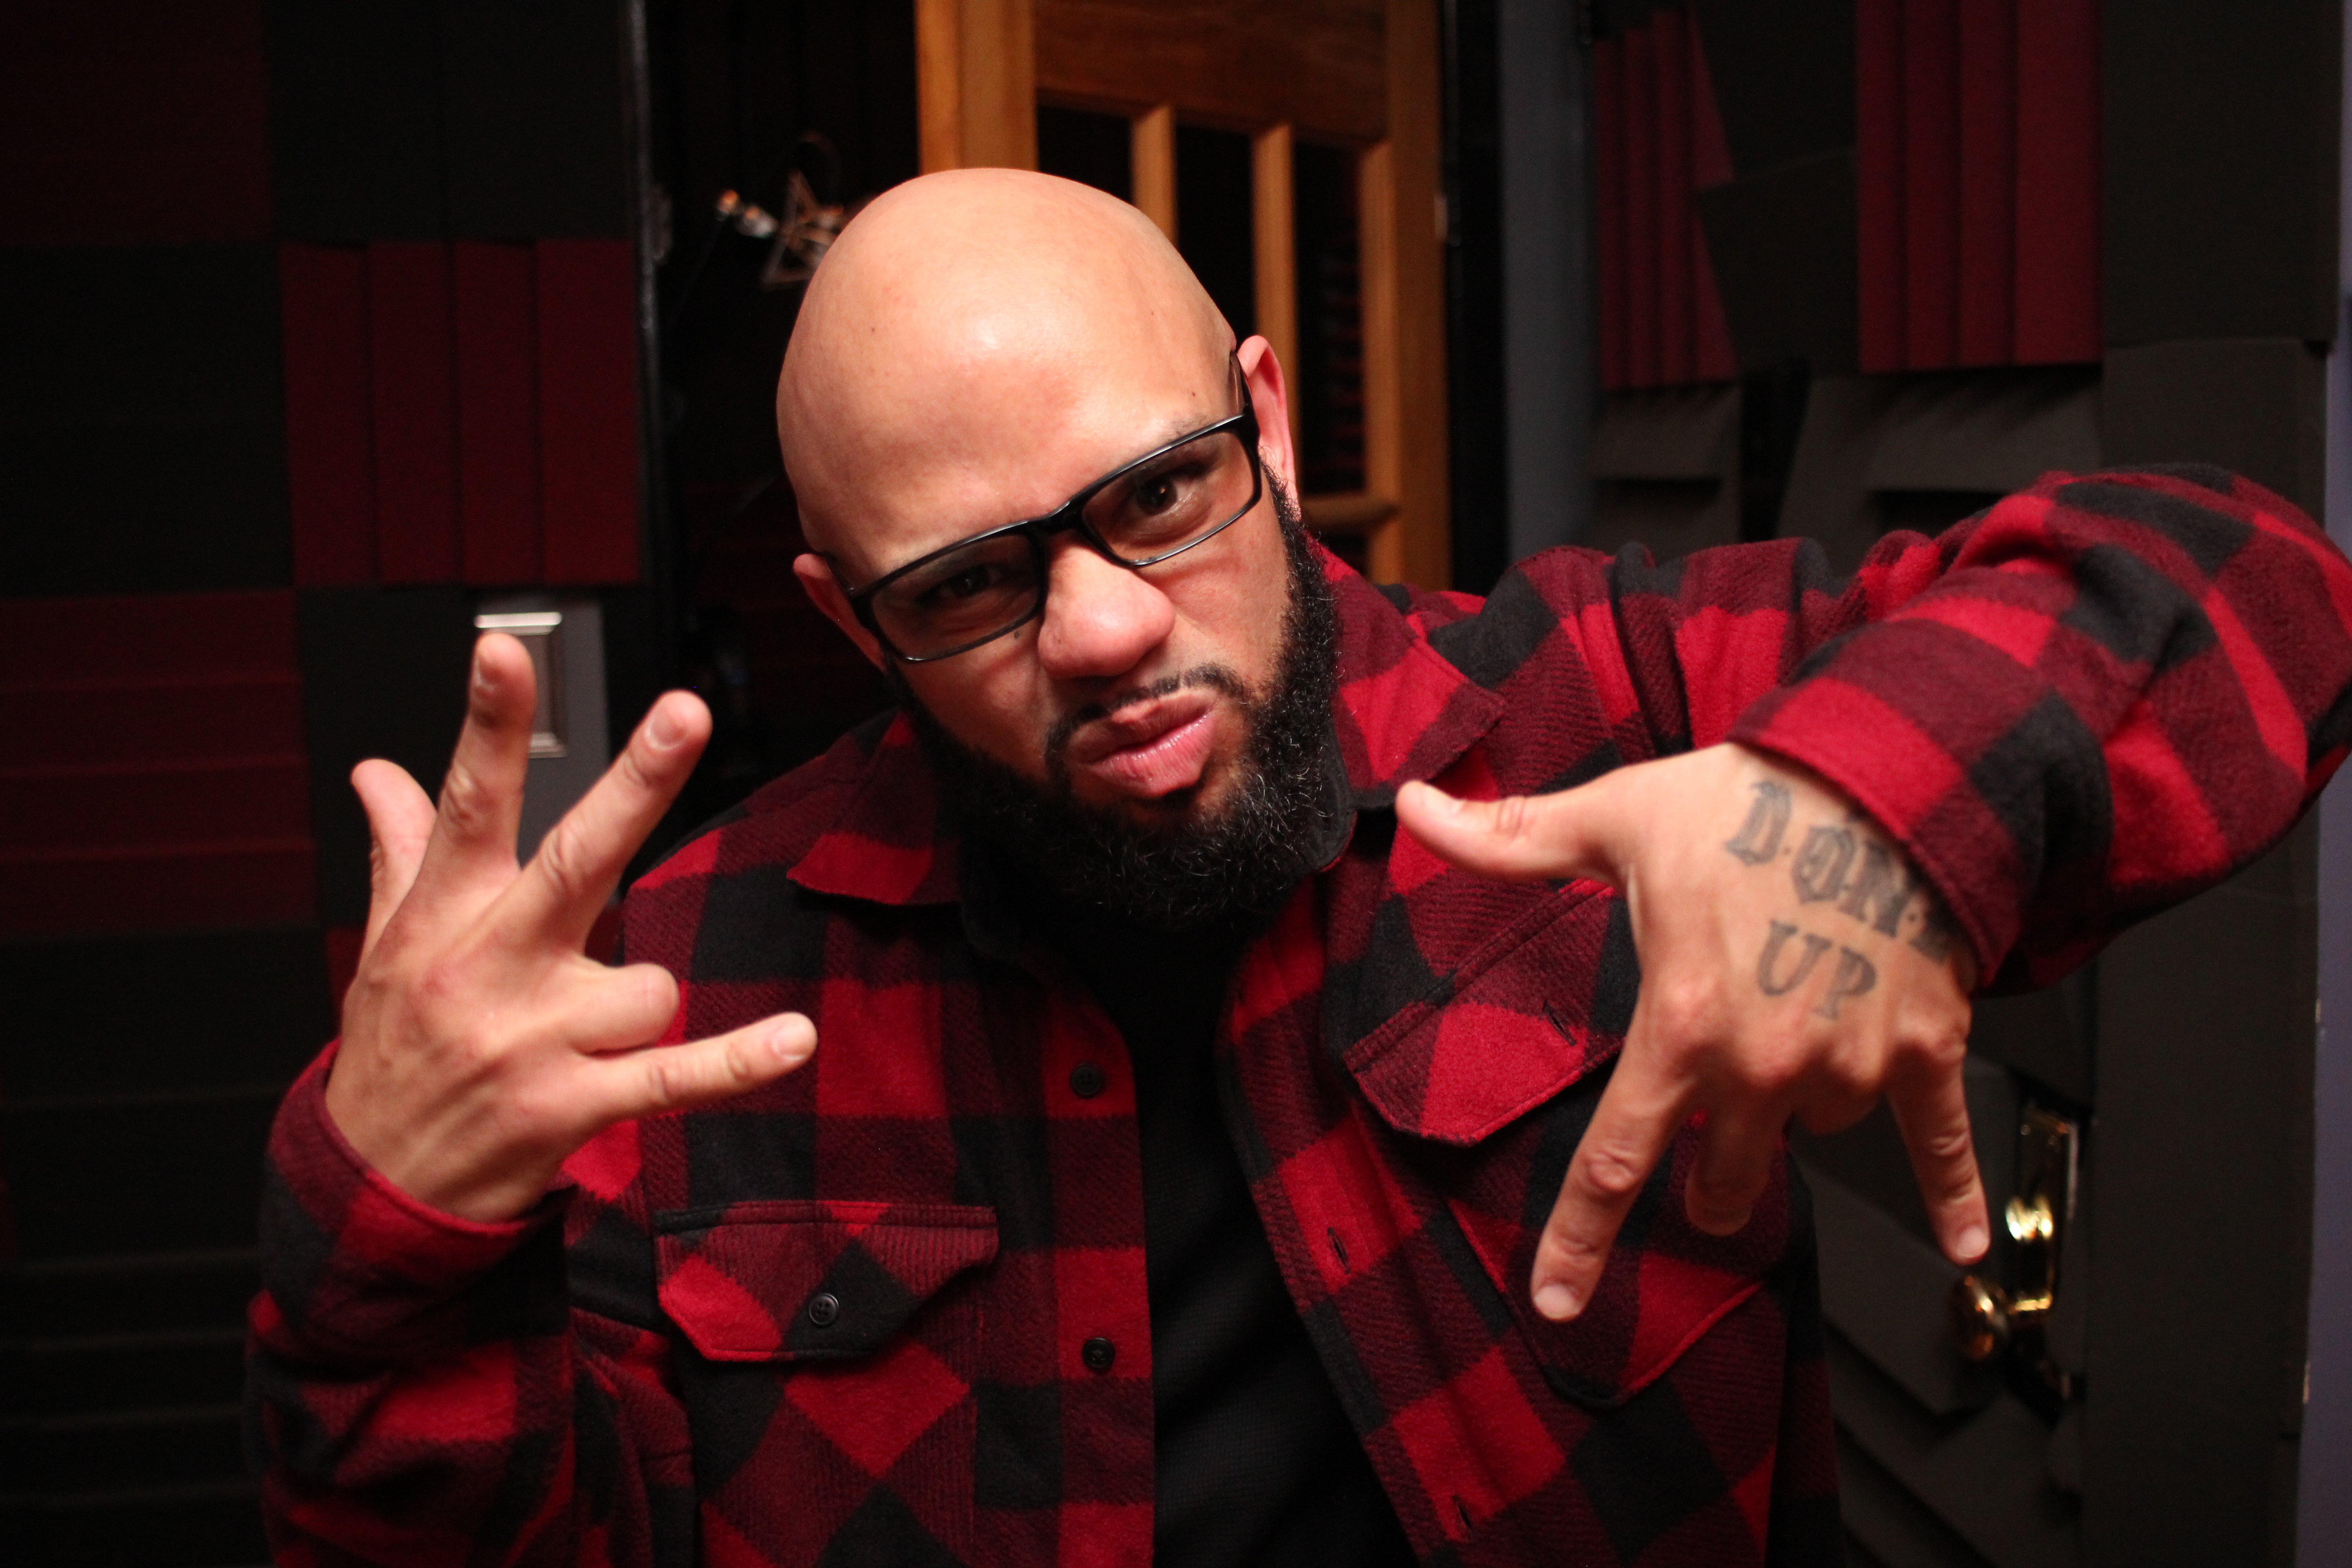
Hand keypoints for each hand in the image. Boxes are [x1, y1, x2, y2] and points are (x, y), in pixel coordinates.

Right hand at [322, 634, 816, 1221]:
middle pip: (574, 858)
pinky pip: (671, 1076)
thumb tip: (376, 767)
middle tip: (685, 710)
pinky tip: (795, 1040)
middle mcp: (487, 967)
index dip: (490, 725)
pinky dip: (736, 1063)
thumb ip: (398, 851)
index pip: (469, 802)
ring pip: (645, 983)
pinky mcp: (570, 1106)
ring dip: (639, 1004)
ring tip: (584, 1040)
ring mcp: (530, 1040)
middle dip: (634, 786)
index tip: (503, 647)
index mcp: (443, 917)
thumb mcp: (386, 947)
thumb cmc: (396, 1051)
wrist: (371, 1190)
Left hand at [1394, 743, 1982, 1321]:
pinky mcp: (1925, 1051)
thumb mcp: (1614, 816)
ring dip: (1795, 1111)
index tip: (1560, 1304)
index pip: (1616, 1161)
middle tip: (1705, 1162)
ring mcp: (1850, 1065)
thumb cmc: (1751, 797)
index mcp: (1682, 1025)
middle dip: (1708, 1181)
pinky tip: (1966, 1243)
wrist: (1891, 776)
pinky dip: (1956, 1195)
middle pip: (1721, 1178)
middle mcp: (1765, 1064)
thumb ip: (1510, 839)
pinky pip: (1942, 1145)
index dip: (1581, 1241)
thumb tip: (1414, 811)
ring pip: (1809, 1134)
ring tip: (1796, 1032)